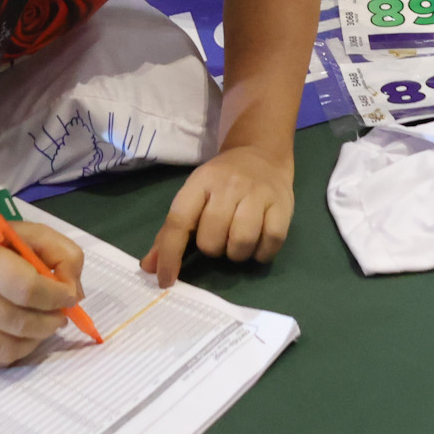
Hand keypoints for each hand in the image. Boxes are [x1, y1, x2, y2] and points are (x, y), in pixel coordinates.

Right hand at [0, 218, 85, 367]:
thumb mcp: (30, 235)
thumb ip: (63, 255)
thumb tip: (74, 295)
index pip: (26, 288)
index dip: (56, 296)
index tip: (69, 296)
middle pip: (19, 322)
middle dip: (50, 322)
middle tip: (59, 314)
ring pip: (7, 349)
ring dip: (35, 340)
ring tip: (42, 325)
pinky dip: (16, 352)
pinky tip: (20, 334)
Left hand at [145, 143, 294, 284]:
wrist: (261, 153)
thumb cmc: (221, 182)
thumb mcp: (193, 197)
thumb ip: (170, 233)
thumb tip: (150, 268)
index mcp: (200, 182)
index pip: (179, 221)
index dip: (170, 254)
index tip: (166, 280)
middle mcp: (229, 185)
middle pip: (212, 238)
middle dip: (212, 249)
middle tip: (219, 238)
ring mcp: (258, 193)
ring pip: (241, 242)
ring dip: (236, 254)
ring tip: (237, 242)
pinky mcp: (283, 204)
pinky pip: (270, 242)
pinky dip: (261, 253)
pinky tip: (257, 244)